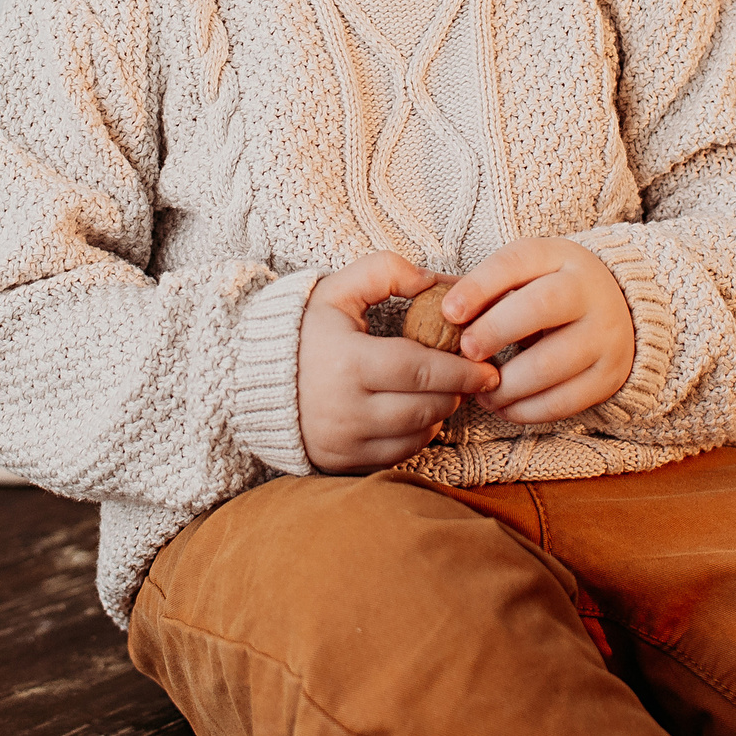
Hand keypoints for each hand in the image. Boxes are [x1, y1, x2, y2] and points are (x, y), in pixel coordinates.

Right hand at [299, 252, 501, 473]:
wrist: (248, 377)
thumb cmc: (302, 329)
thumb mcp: (338, 289)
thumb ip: (387, 272)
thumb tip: (434, 282)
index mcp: (348, 364)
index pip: (421, 372)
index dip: (461, 371)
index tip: (487, 368)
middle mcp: (347, 410)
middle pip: (426, 407)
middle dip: (457, 392)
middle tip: (473, 377)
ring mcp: (344, 441)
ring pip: (416, 436)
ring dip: (440, 414)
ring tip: (445, 391)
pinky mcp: (341, 462)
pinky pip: (397, 456)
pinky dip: (417, 435)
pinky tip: (417, 412)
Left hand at [440, 237, 635, 422]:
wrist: (620, 311)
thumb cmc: (550, 291)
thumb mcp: (526, 274)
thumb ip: (485, 289)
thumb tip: (435, 314)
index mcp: (560, 257)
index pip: (516, 262)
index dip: (479, 286)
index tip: (448, 311)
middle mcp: (589, 291)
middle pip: (540, 307)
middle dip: (494, 331)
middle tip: (465, 353)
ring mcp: (605, 335)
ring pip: (551, 363)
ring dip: (505, 383)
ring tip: (478, 389)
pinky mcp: (608, 376)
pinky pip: (564, 401)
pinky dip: (526, 410)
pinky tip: (502, 406)